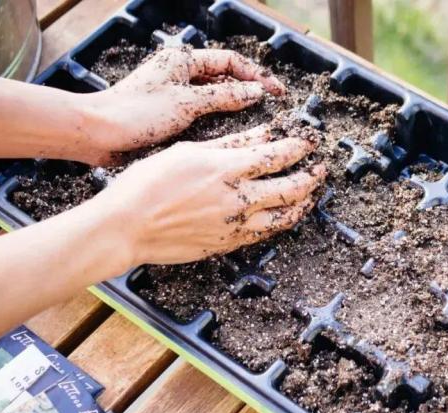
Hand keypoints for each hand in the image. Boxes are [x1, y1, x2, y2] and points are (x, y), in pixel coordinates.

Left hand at [81, 47, 284, 164]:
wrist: (98, 134)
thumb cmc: (136, 113)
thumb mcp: (187, 103)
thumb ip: (224, 96)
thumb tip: (255, 92)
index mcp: (183, 61)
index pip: (230, 61)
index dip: (256, 75)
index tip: (276, 92)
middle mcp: (179, 74)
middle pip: (224, 76)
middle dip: (249, 88)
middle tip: (273, 104)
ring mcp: (174, 95)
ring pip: (214, 96)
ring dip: (235, 104)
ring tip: (258, 118)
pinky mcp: (168, 115)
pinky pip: (201, 113)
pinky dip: (218, 119)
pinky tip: (230, 133)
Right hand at [93, 125, 324, 265]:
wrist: (126, 227)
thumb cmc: (148, 184)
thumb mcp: (189, 151)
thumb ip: (230, 143)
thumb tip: (262, 134)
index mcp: (226, 168)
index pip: (278, 155)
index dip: (299, 147)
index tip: (309, 141)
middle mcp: (237, 198)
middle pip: (291, 187)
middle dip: (312, 176)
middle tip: (321, 169)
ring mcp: (235, 225)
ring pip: (284, 215)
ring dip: (304, 202)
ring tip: (312, 194)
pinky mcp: (228, 244)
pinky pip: (265, 233)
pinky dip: (282, 222)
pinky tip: (285, 215)